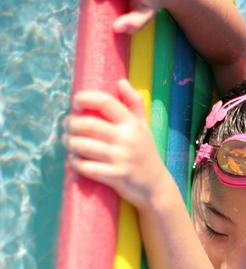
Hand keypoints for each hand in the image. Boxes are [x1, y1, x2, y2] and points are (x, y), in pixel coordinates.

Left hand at [63, 79, 164, 207]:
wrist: (155, 186)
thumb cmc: (147, 154)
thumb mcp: (144, 127)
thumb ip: (134, 103)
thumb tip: (121, 81)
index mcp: (132, 124)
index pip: (106, 102)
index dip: (86, 98)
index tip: (75, 103)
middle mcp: (127, 139)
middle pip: (88, 124)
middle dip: (71, 123)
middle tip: (67, 126)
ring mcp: (121, 158)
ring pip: (83, 146)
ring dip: (70, 143)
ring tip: (68, 141)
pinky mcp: (116, 176)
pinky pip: (87, 167)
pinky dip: (76, 163)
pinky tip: (75, 160)